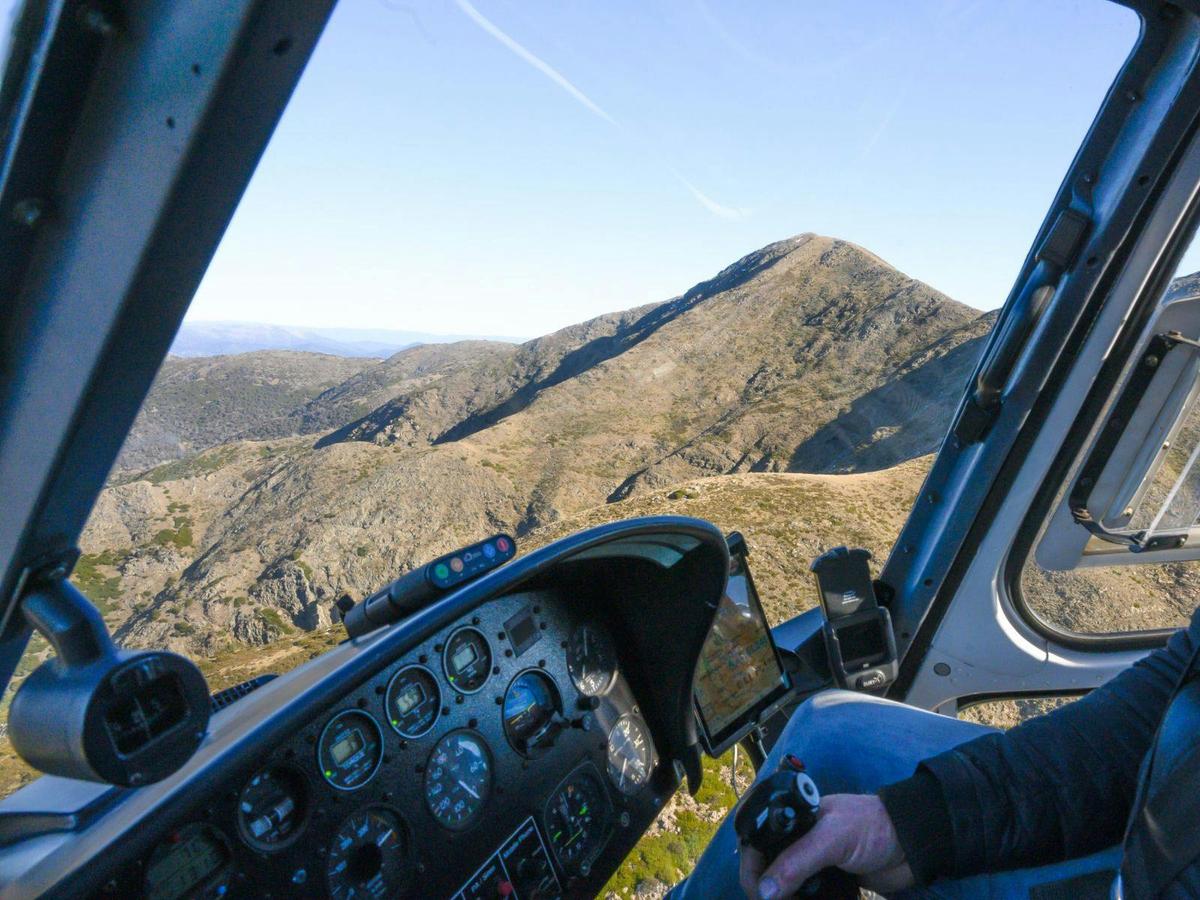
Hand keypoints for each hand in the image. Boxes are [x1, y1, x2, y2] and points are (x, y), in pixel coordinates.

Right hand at [739, 793, 913, 898]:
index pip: (755, 841)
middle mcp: (796, 838)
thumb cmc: (872, 826)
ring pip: (783, 884)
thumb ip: (797, 862)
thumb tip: (765, 891)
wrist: (913, 844)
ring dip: (782, 898)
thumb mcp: (831, 839)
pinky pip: (805, 896)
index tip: (757, 891)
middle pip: (765, 866)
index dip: (751, 866)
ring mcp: (811, 861)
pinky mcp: (828, 881)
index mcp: (791, 816)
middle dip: (765, 888)